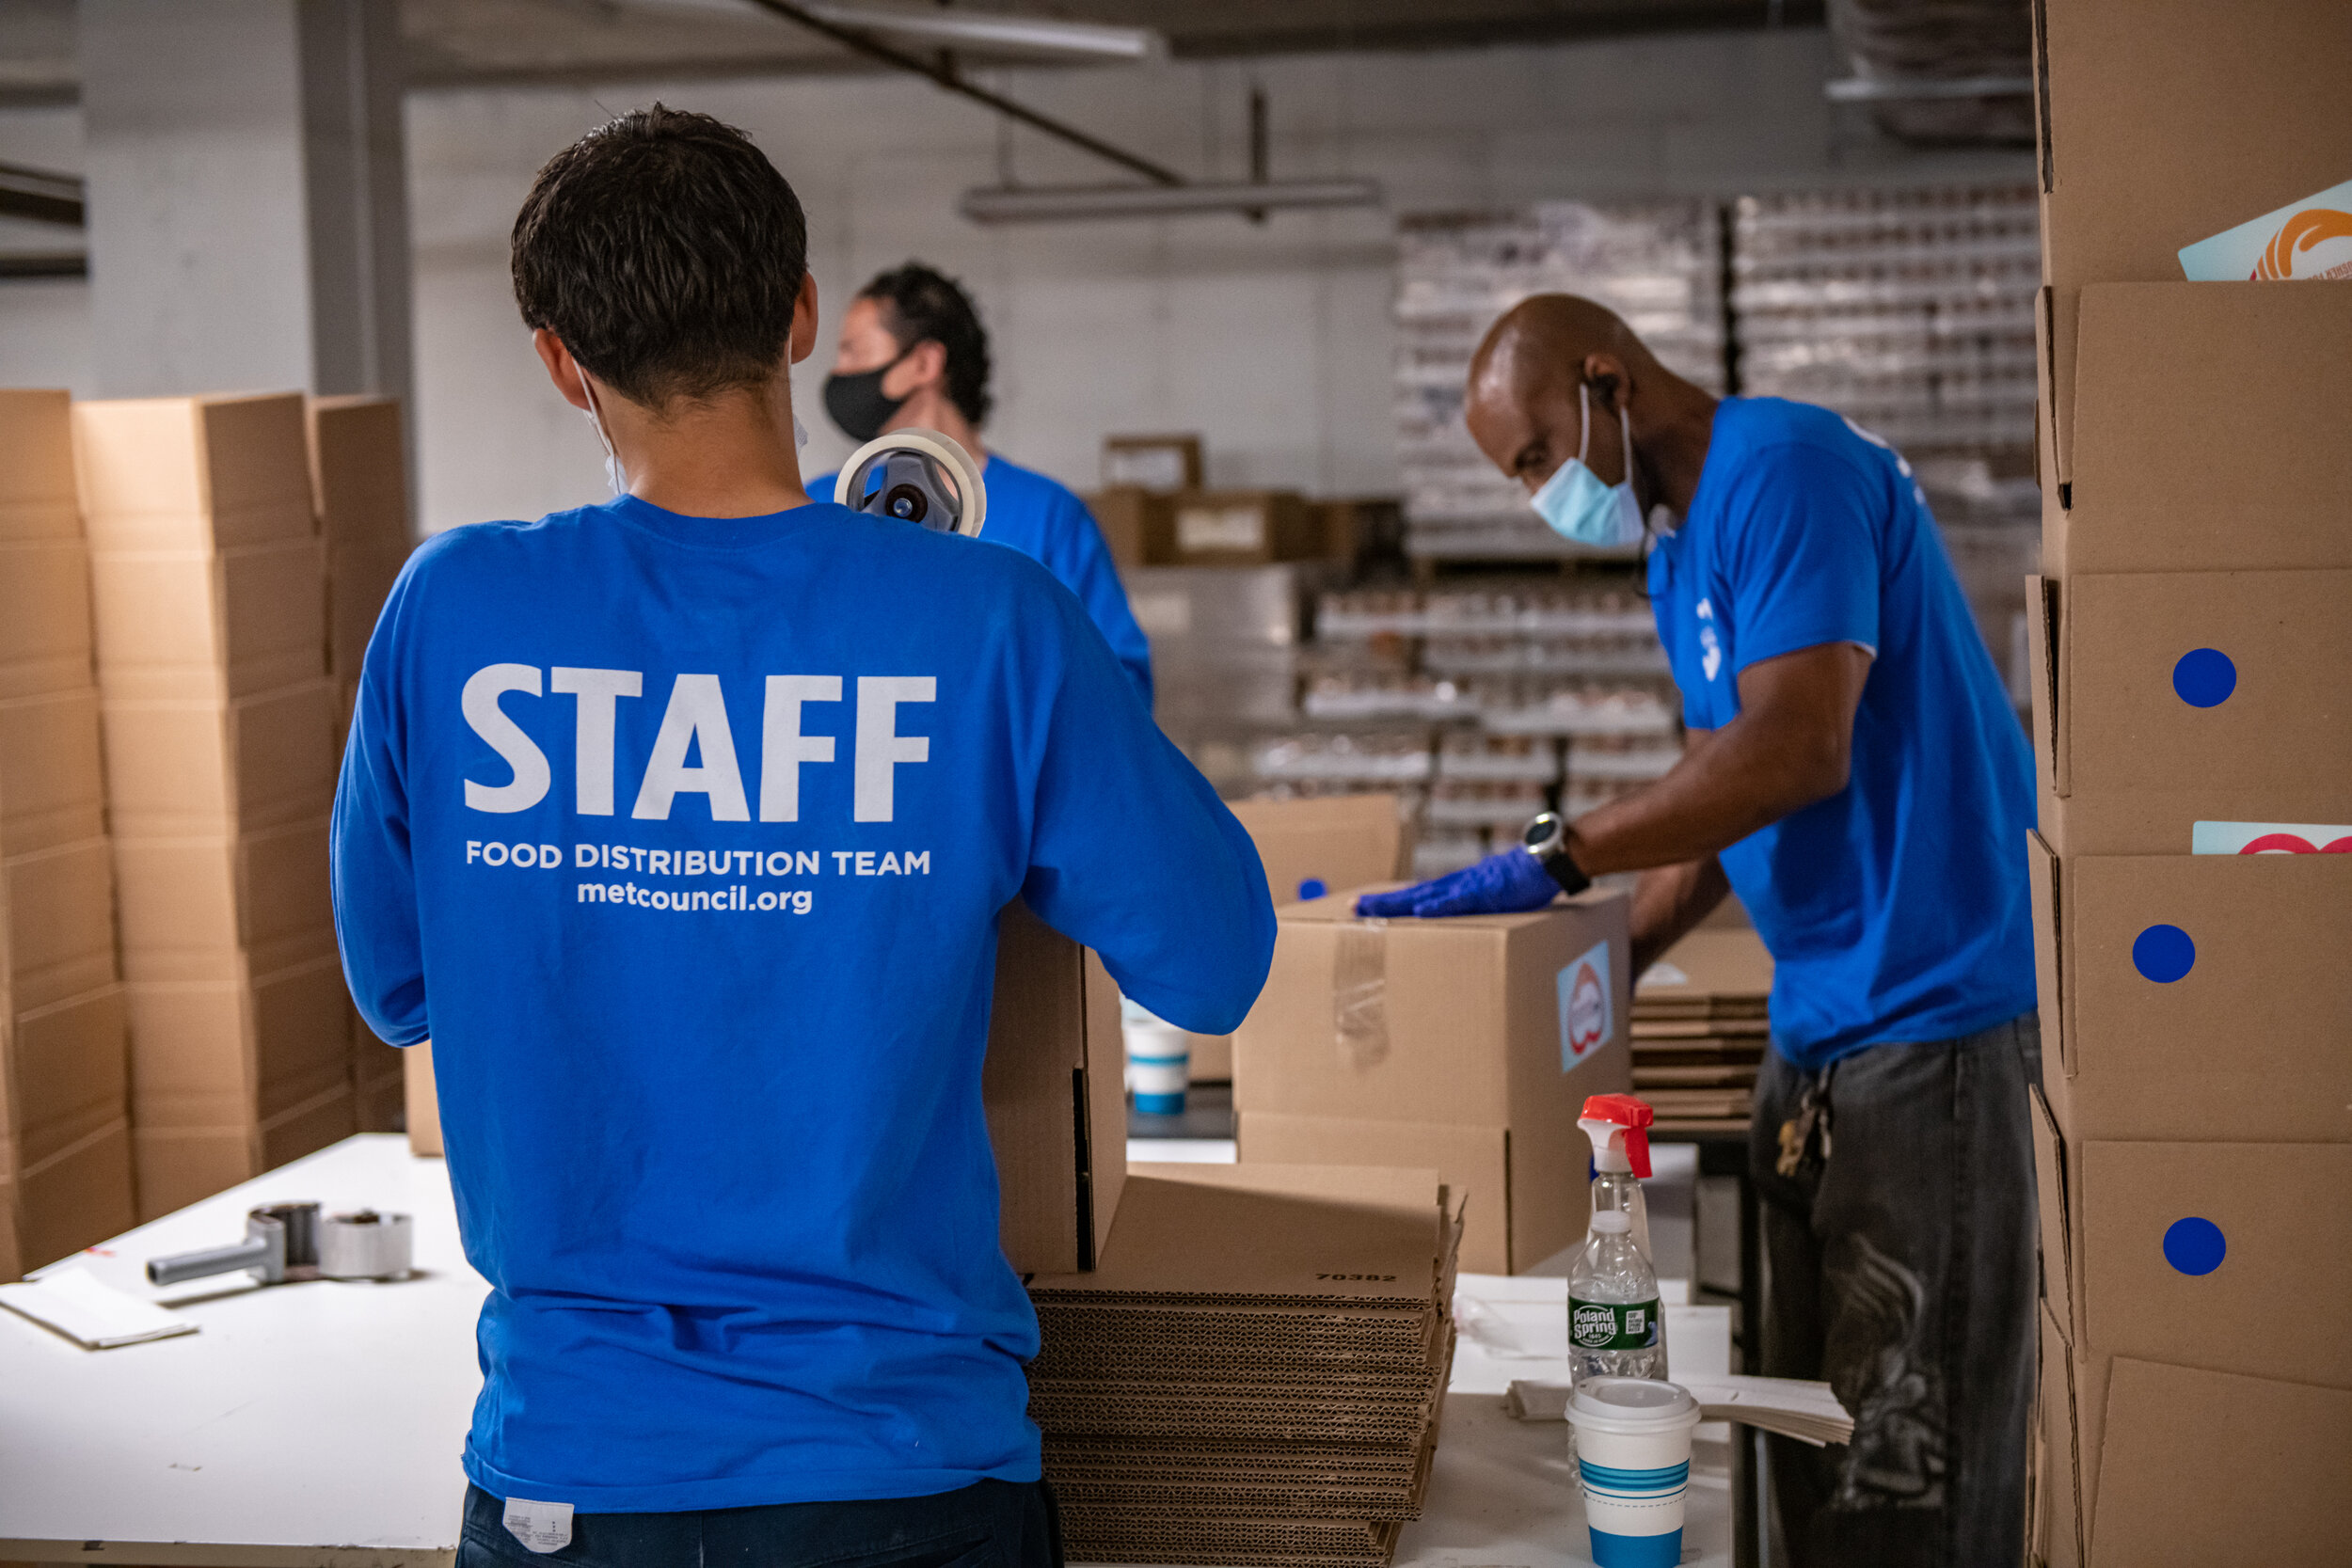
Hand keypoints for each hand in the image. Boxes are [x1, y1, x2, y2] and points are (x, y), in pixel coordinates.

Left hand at [1354, 849, 1560, 918]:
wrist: (1549, 860)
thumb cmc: (1525, 881)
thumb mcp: (1494, 897)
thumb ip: (1475, 906)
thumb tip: (1461, 920)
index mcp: (1458, 889)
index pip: (1417, 896)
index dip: (1390, 902)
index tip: (1364, 908)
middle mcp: (1457, 885)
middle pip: (1411, 894)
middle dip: (1381, 902)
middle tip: (1352, 908)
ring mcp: (1470, 886)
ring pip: (1426, 895)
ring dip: (1397, 904)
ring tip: (1371, 910)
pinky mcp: (1488, 890)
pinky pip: (1459, 901)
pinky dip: (1439, 906)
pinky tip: (1420, 912)